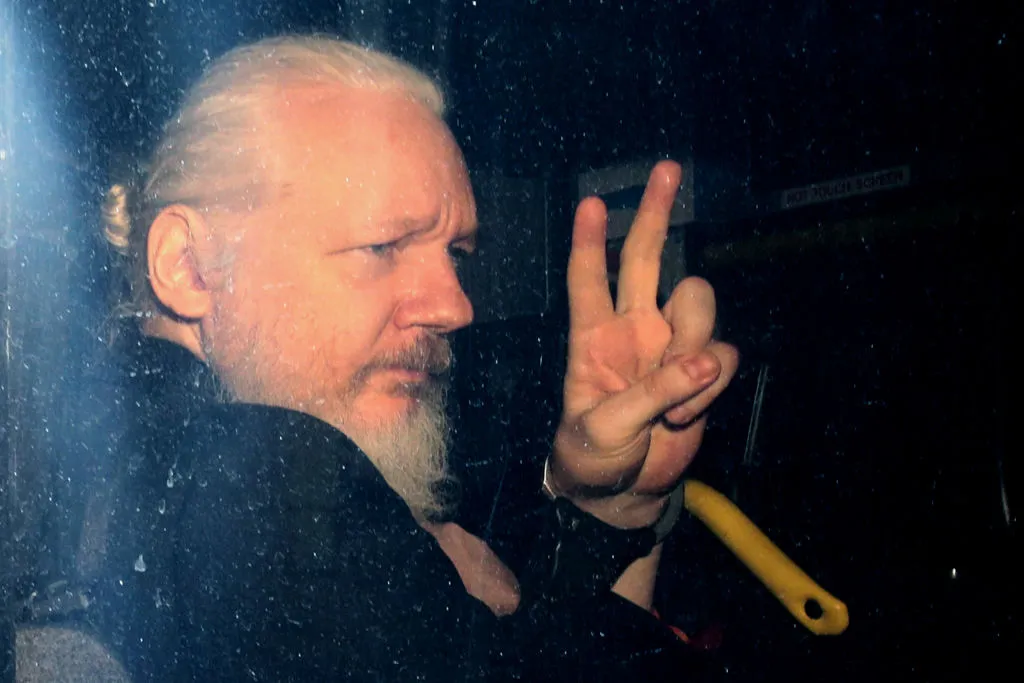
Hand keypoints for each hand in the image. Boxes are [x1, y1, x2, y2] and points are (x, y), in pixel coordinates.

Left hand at [550, 161, 738, 528]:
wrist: (623, 493)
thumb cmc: (593, 456)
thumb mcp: (604, 429)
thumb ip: (650, 394)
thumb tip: (703, 363)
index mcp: (592, 337)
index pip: (588, 278)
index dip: (589, 241)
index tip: (591, 202)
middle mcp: (633, 329)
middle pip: (645, 257)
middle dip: (653, 213)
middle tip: (665, 169)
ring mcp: (670, 346)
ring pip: (697, 303)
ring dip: (693, 343)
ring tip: (673, 398)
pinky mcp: (701, 371)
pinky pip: (721, 354)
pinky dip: (709, 384)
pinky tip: (684, 414)